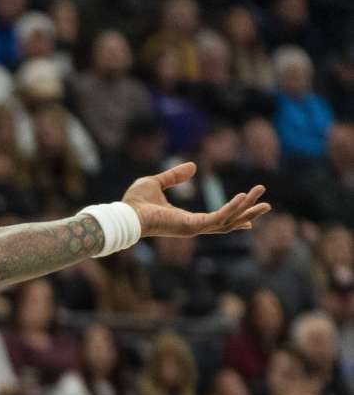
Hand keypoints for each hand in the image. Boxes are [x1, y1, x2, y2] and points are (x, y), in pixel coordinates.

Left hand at [123, 162, 269, 237]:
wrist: (126, 213)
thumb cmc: (135, 201)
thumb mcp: (157, 182)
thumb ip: (175, 176)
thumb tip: (194, 166)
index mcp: (185, 219)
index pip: (215, 220)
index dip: (233, 218)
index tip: (250, 222)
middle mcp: (193, 226)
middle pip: (228, 222)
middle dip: (248, 213)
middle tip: (268, 204)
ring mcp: (194, 228)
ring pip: (229, 221)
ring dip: (247, 210)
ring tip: (266, 200)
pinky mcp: (192, 226)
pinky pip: (219, 217)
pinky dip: (232, 207)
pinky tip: (244, 197)